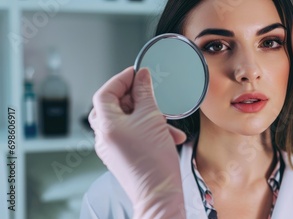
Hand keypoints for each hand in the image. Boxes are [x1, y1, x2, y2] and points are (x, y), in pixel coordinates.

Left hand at [89, 67, 185, 218]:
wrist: (159, 192)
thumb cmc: (153, 161)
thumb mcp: (152, 117)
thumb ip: (145, 93)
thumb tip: (142, 76)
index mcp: (105, 125)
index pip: (105, 92)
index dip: (121, 79)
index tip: (137, 73)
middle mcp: (104, 137)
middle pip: (114, 106)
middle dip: (136, 99)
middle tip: (150, 94)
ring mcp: (112, 148)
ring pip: (126, 121)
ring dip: (147, 116)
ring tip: (166, 123)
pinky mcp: (122, 156)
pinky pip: (131, 134)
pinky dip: (147, 130)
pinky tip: (166, 134)